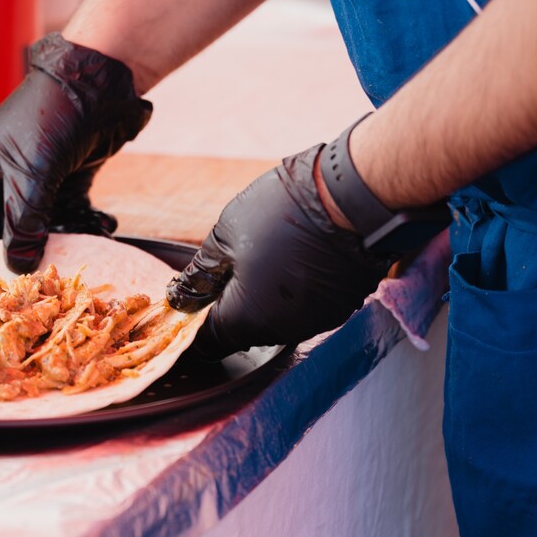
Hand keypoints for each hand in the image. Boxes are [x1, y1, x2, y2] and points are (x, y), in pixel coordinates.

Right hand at [0, 34, 152, 273]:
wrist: (100, 83)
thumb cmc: (53, 116)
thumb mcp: (31, 176)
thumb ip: (22, 224)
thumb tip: (17, 266)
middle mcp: (0, 179)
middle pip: (6, 232)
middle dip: (28, 251)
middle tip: (48, 271)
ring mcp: (34, 182)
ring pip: (41, 228)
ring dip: (63, 238)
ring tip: (84, 239)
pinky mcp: (65, 182)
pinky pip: (69, 216)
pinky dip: (84, 224)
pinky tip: (103, 224)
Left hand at [166, 145, 396, 352]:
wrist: (355, 196)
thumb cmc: (284, 212)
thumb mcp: (225, 235)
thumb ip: (200, 274)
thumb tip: (181, 297)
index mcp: (245, 319)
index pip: (207, 340)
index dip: (194, 320)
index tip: (192, 297)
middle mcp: (282, 331)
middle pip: (243, 330)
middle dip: (229, 303)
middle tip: (227, 264)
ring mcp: (316, 321)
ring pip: (276, 318)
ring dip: (263, 296)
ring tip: (264, 253)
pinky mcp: (341, 306)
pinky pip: (306, 307)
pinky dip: (294, 290)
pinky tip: (293, 256)